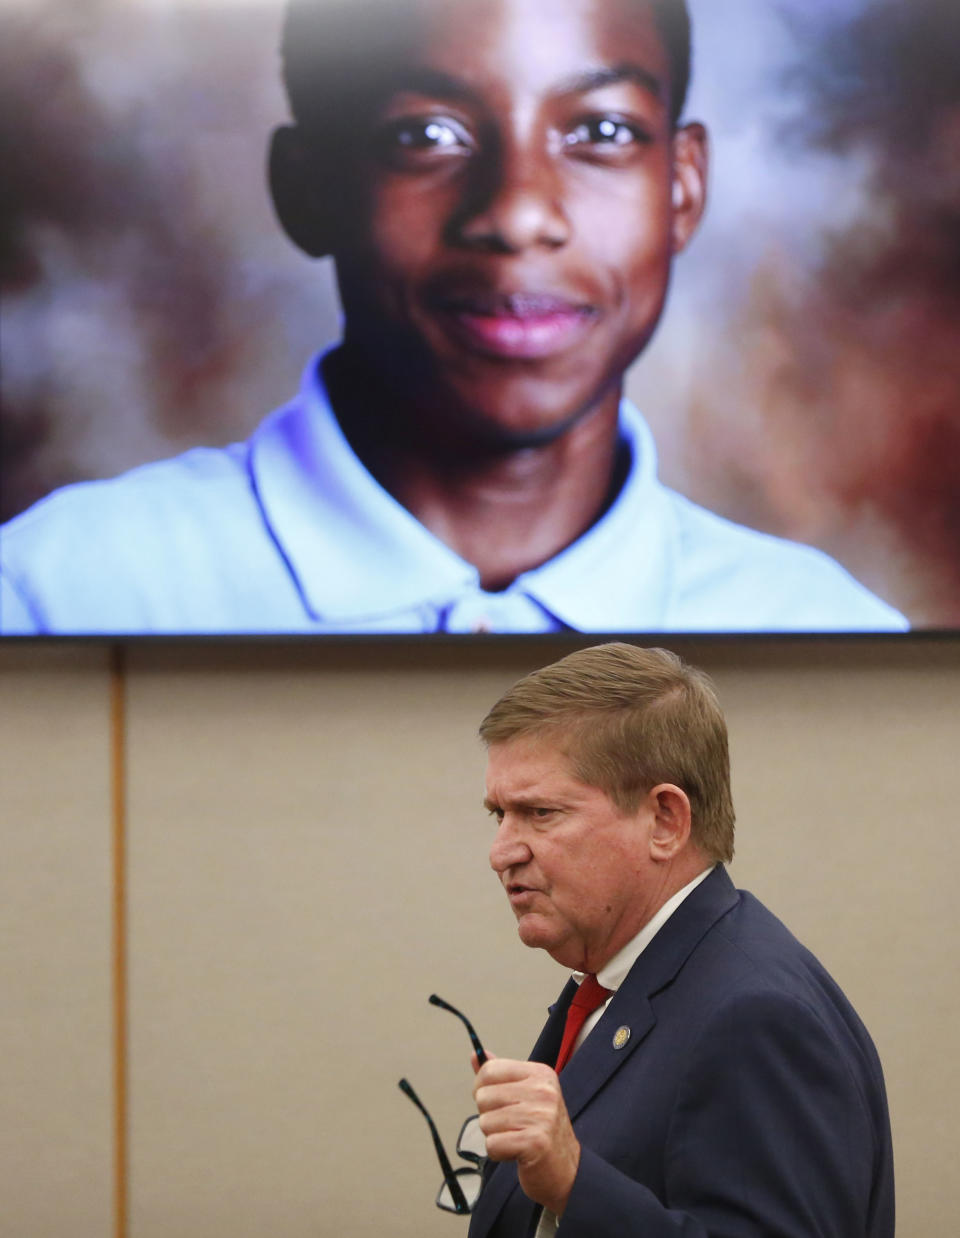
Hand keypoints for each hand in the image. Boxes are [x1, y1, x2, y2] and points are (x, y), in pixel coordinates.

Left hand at [472, 1056, 579, 1215]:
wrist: (566, 1169)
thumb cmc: (541, 1130)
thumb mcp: (525, 1095)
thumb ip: (500, 1075)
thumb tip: (476, 1055)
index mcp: (540, 1074)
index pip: (490, 1069)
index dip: (481, 1087)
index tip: (493, 1101)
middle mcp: (543, 1091)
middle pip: (484, 1096)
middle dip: (488, 1115)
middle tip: (510, 1125)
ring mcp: (541, 1116)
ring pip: (485, 1122)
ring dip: (494, 1135)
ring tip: (515, 1138)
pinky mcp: (535, 1143)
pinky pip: (492, 1144)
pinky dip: (498, 1153)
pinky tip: (516, 1152)